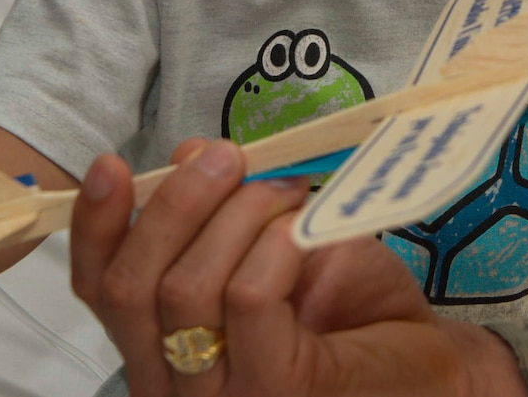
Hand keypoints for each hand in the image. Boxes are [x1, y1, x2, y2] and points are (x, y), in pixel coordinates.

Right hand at [70, 139, 526, 396]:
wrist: (431, 371)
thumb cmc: (355, 315)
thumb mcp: (282, 247)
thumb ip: (230, 212)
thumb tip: (193, 154)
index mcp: (163, 351)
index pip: (98, 292)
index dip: (95, 226)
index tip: (114, 164)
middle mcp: (174, 388)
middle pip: (129, 287)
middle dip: (174, 204)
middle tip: (229, 157)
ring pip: (183, 290)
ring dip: (236, 215)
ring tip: (287, 191)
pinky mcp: (273, 391)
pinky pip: (247, 298)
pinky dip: (273, 245)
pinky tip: (302, 228)